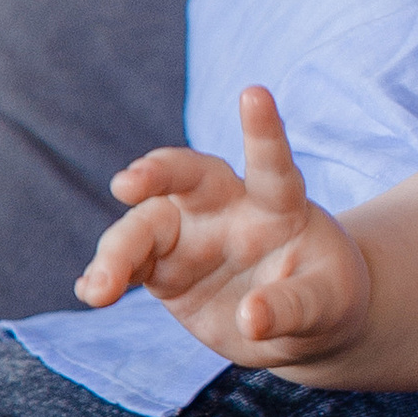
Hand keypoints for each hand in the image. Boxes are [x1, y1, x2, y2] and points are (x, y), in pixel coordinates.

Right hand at [77, 85, 369, 365]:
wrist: (300, 324)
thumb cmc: (324, 297)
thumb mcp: (327, 303)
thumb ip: (294, 306)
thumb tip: (249, 319)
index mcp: (279, 204)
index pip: (271, 163)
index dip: (262, 130)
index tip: (254, 92)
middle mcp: (227, 209)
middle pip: (187, 176)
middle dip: (157, 172)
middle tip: (127, 184)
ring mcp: (191, 237)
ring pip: (145, 227)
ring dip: (117, 252)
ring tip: (98, 290)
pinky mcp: (164, 269)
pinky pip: (128, 267)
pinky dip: (107, 277)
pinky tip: (91, 291)